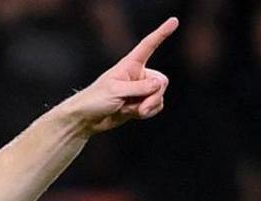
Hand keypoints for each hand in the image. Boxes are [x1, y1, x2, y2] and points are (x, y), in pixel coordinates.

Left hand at [57, 15, 175, 132]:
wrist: (87, 119)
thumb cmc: (95, 100)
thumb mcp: (116, 91)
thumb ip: (139, 88)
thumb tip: (160, 84)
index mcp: (130, 64)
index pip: (149, 45)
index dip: (162, 33)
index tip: (174, 21)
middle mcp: (138, 74)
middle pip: (161, 82)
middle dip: (153, 97)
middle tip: (141, 108)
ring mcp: (141, 89)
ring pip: (159, 97)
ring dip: (147, 107)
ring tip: (128, 109)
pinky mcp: (141, 103)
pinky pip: (156, 107)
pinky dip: (147, 113)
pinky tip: (131, 113)